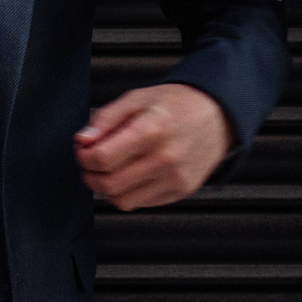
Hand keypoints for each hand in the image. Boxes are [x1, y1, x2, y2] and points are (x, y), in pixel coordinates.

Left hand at [74, 83, 233, 210]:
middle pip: (109, 184)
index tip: (83, 150)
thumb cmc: (178, 104)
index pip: (103, 158)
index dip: (84, 157)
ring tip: (108, 171)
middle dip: (90, 175)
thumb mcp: (138, 98)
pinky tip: (131, 175)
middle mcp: (165, 158)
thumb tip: (83, 140)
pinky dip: (128, 193)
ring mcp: (175, 178)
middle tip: (90, 163)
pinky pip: (142, 203)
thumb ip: (106, 118)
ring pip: (123, 201)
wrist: (218, 115)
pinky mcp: (181, 191)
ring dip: (106, 189)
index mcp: (152, 130)